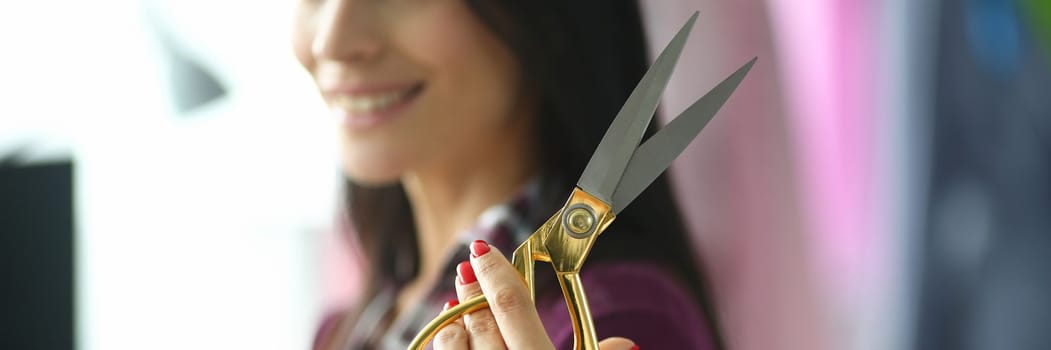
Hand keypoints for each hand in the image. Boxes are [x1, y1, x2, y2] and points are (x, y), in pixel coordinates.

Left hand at [432, 240, 638, 349]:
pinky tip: (449, 336)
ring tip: (456, 298)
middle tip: (472, 263)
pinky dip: (446, 346)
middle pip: (482, 320)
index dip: (496, 273)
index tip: (484, 249)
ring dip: (455, 319)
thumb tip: (628, 343)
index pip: (512, 306)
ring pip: (455, 344)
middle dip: (475, 289)